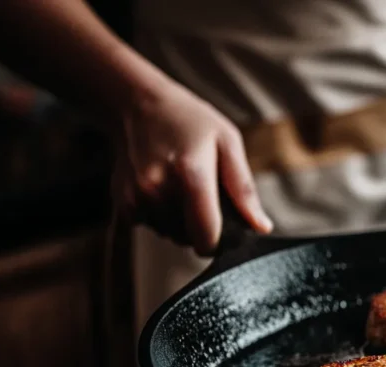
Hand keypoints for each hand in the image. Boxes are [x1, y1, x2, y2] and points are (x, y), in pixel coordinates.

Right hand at [111, 79, 272, 255]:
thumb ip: (244, 189)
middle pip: (188, 238)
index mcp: (191, 173)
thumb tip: (262, 227)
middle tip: (202, 194)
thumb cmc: (190, 121)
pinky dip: (160, 216)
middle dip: (200, 226)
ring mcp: (137, 195)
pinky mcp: (123, 201)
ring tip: (181, 186)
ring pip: (169, 234)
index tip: (224, 232)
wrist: (139, 104)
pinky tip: (163, 189)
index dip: (218, 242)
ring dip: (180, 222)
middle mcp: (159, 188)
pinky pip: (150, 226)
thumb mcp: (228, 142)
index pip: (206, 235)